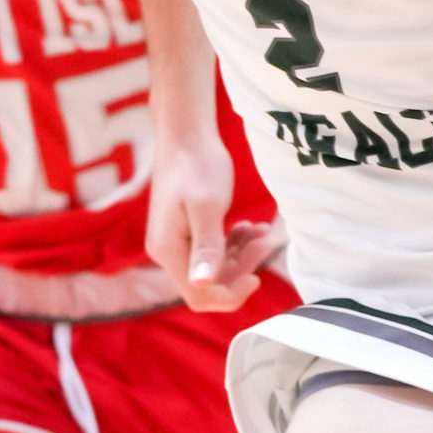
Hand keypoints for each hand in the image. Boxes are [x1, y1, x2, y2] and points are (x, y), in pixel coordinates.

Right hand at [146, 141, 267, 311]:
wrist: (186, 136)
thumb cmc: (197, 165)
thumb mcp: (207, 205)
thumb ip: (206, 246)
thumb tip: (202, 284)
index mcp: (168, 250)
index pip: (199, 296)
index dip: (230, 295)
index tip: (258, 275)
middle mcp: (168, 253)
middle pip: (210, 284)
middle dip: (242, 268)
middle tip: (264, 241)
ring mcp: (177, 244)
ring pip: (216, 268)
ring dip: (242, 254)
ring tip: (260, 230)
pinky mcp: (188, 234)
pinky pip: (215, 252)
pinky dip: (235, 243)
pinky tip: (250, 227)